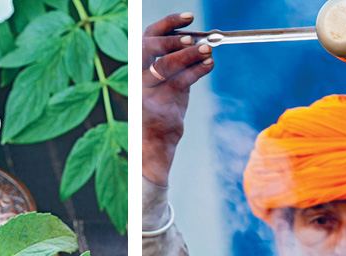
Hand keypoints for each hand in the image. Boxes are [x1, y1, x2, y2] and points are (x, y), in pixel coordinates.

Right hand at [142, 12, 214, 186]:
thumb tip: (200, 43)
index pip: (147, 38)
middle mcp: (137, 79)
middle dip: (175, 38)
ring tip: (208, 50)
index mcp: (138, 70)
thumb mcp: (169, 87)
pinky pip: (178, 83)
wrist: (155, 149)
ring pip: (165, 65)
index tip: (189, 17)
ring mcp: (144, 93)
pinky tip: (209, 65)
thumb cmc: (162, 116)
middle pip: (150, 47)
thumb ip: (179, 67)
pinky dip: (196, 71)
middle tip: (197, 38)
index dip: (167, 24)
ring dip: (190, 54)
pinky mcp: (156, 106)